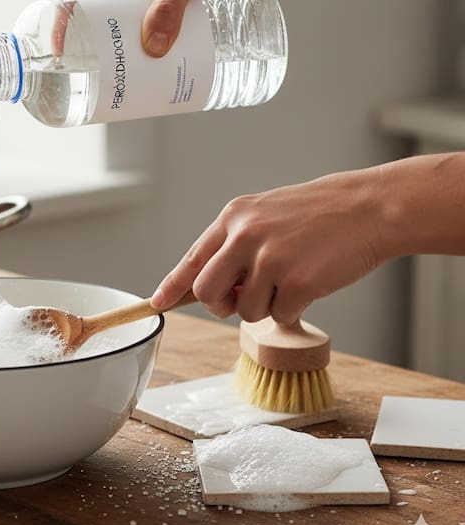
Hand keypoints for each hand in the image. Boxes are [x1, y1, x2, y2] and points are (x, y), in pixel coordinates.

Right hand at [57, 0, 247, 57]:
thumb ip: (167, 10)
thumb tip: (152, 48)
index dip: (59, 23)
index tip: (61, 53)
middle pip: (91, 11)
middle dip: (89, 41)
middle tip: (95, 71)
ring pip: (115, 14)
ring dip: (116, 39)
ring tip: (121, 69)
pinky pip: (136, 13)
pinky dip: (137, 32)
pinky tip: (149, 52)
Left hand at [150, 168, 387, 323]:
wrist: (367, 207)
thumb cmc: (317, 214)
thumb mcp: (265, 214)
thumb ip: (236, 244)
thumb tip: (211, 286)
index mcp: (234, 218)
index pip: (192, 259)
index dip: (172, 285)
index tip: (157, 302)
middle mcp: (245, 236)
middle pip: (207, 293)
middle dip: (221, 306)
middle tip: (241, 299)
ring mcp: (270, 260)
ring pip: (245, 311)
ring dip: (266, 306)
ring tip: (290, 278)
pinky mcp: (298, 282)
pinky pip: (280, 316)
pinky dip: (294, 309)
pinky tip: (310, 283)